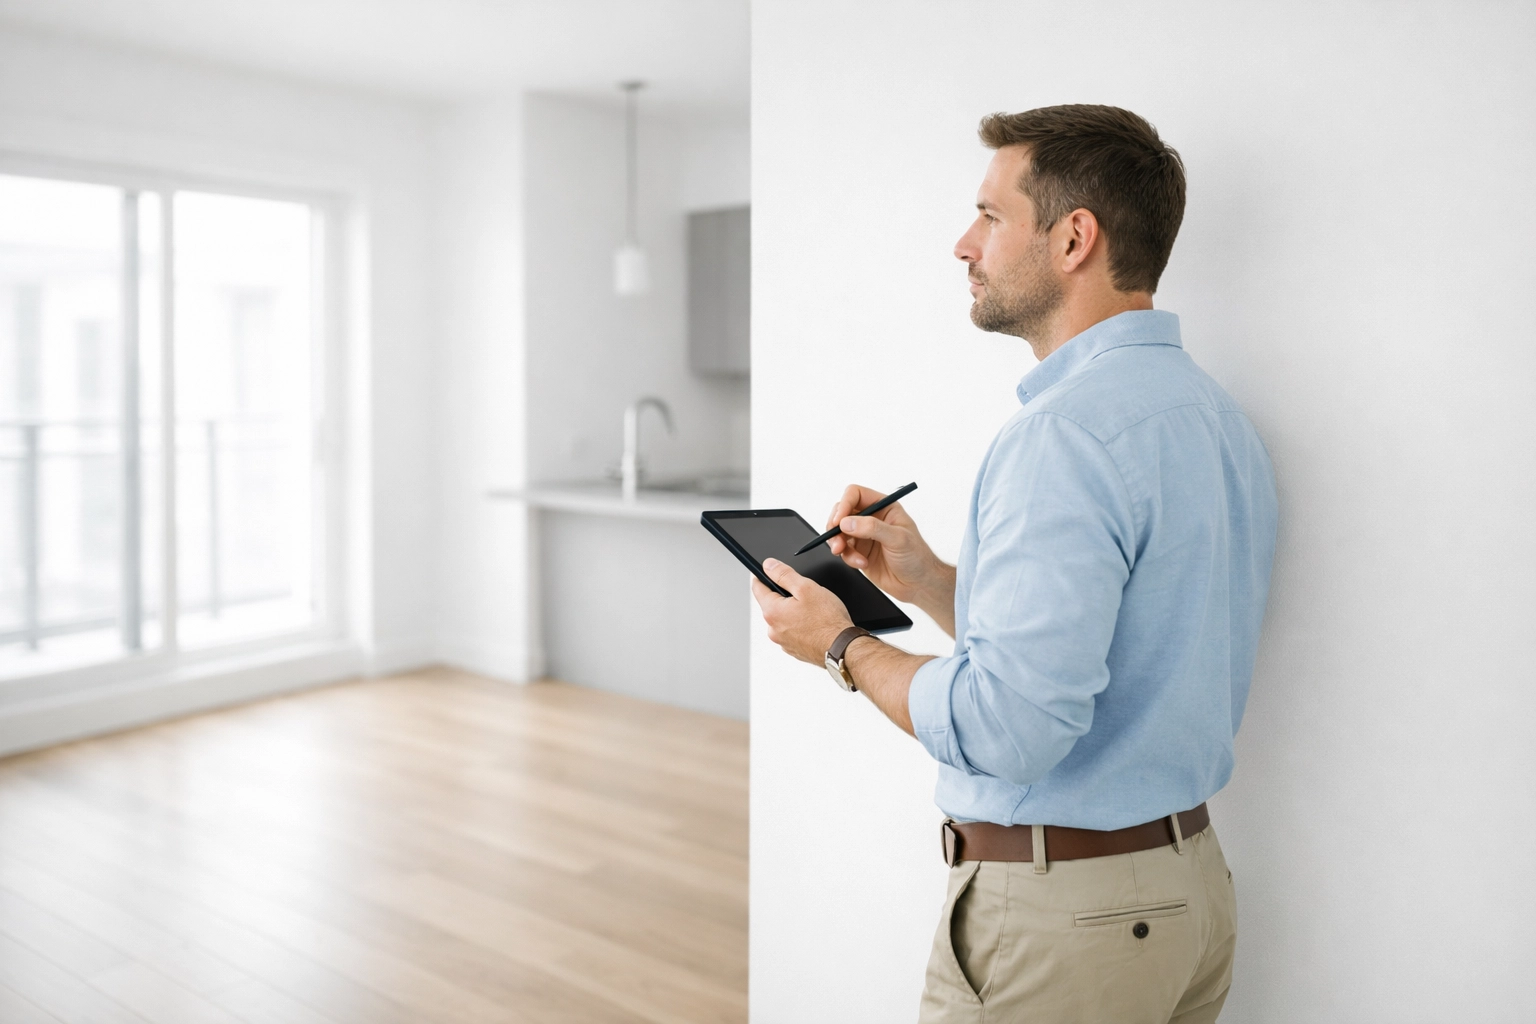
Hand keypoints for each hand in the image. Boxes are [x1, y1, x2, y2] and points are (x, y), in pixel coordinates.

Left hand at [751, 558, 853, 664]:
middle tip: (804, 595)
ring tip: (813, 612)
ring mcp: (783, 642)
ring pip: (783, 618)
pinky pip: (792, 632)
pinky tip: (814, 624)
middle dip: (784, 596)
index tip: (769, 571)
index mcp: (772, 612)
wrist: (843, 647)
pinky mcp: (794, 649)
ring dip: (793, 612)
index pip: (757, 588)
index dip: (763, 576)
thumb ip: (784, 574)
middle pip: (772, 604)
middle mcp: (773, 629)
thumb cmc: (828, 620)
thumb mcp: (806, 587)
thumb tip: (768, 565)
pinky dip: (800, 626)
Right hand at [826, 484, 946, 605]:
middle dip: (835, 526)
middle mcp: (872, 519)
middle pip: (842, 512)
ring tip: (845, 553)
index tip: (839, 521)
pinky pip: (843, 550)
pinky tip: (862, 563)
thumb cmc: (917, 558)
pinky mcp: (859, 552)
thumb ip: (872, 528)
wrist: (918, 584)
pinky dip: (847, 557)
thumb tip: (848, 522)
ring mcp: (864, 536)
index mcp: (884, 507)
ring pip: (839, 532)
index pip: (856, 495)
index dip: (844, 504)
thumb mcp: (898, 539)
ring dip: (838, 543)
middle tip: (836, 539)